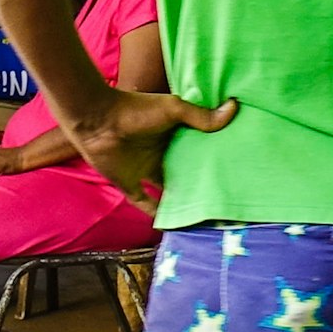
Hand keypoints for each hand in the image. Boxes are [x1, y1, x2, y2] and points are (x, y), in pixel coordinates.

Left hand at [57, 87, 239, 198]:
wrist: (97, 119)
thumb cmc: (136, 109)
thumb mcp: (174, 109)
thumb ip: (201, 115)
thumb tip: (235, 107)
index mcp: (173, 135)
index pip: (197, 150)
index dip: (213, 158)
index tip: (235, 167)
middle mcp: (161, 154)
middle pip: (185, 172)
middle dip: (201, 182)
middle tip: (225, 195)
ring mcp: (145, 170)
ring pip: (168, 190)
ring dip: (181, 200)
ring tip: (205, 214)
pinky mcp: (129, 184)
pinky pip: (145, 203)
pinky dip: (156, 213)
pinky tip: (174, 224)